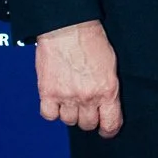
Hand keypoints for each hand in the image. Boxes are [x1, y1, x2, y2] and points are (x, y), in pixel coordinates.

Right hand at [36, 20, 121, 136]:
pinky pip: (49, 115)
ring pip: (68, 121)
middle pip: (87, 124)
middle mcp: (87, 97)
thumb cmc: (91, 40)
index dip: (108, 130)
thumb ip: (108, 88)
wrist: (68, 27)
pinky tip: (55, 101)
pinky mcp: (47, 92)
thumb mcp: (110, 66)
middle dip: (88, 118)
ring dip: (69, 113)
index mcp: (107, 90)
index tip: (106, 130)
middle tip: (85, 108)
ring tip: (70, 100)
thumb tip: (106, 104)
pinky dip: (51, 111)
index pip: (110, 124)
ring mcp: (66, 96)